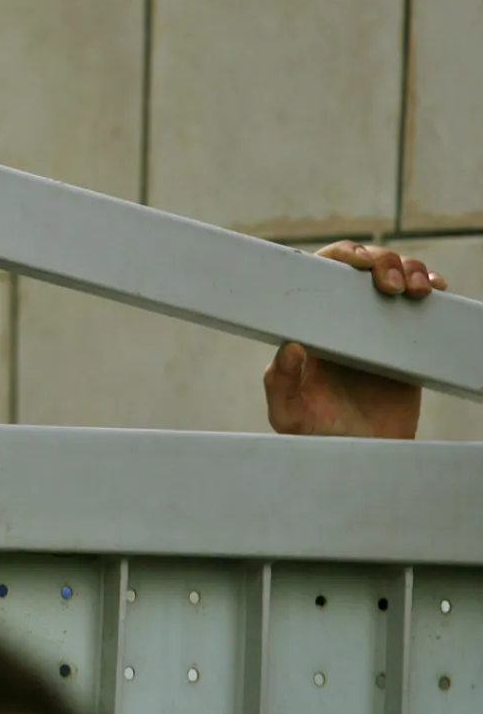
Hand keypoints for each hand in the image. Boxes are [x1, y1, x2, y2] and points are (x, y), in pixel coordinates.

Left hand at [263, 240, 446, 438]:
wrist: (366, 457)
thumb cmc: (320, 435)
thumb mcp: (289, 415)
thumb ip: (280, 384)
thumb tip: (289, 347)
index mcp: (313, 327)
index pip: (320, 277)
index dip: (338, 256)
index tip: (353, 260)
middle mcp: (344, 321)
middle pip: (363, 268)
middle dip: (379, 259)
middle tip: (387, 282)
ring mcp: (378, 327)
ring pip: (395, 275)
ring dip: (407, 268)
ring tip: (412, 289)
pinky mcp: (408, 340)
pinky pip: (422, 303)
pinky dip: (430, 284)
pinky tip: (433, 289)